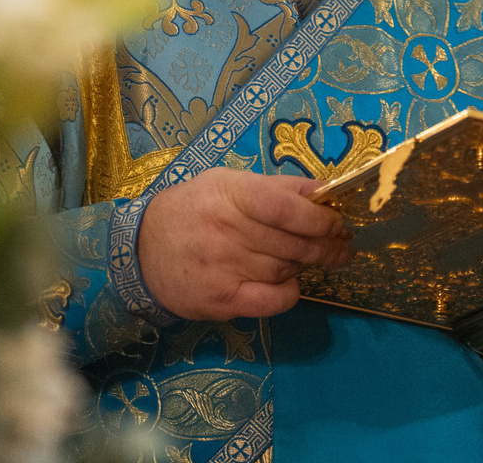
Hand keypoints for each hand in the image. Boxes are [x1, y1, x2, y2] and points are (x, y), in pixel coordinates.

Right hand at [138, 169, 349, 320]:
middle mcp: (227, 231)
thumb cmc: (193, 209)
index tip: (338, 223)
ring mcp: (224, 268)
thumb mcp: (228, 182)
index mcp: (231, 195)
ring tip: (307, 260)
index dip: (320, 218)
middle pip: (294, 243)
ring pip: (286, 270)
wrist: (142, 250)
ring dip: (304, 266)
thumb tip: (325, 191)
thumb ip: (277, 187)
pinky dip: (290, 293)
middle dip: (326, 246)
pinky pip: (273, 301)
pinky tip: (289, 283)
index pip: (288, 208)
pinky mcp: (221, 300)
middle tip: (340, 247)